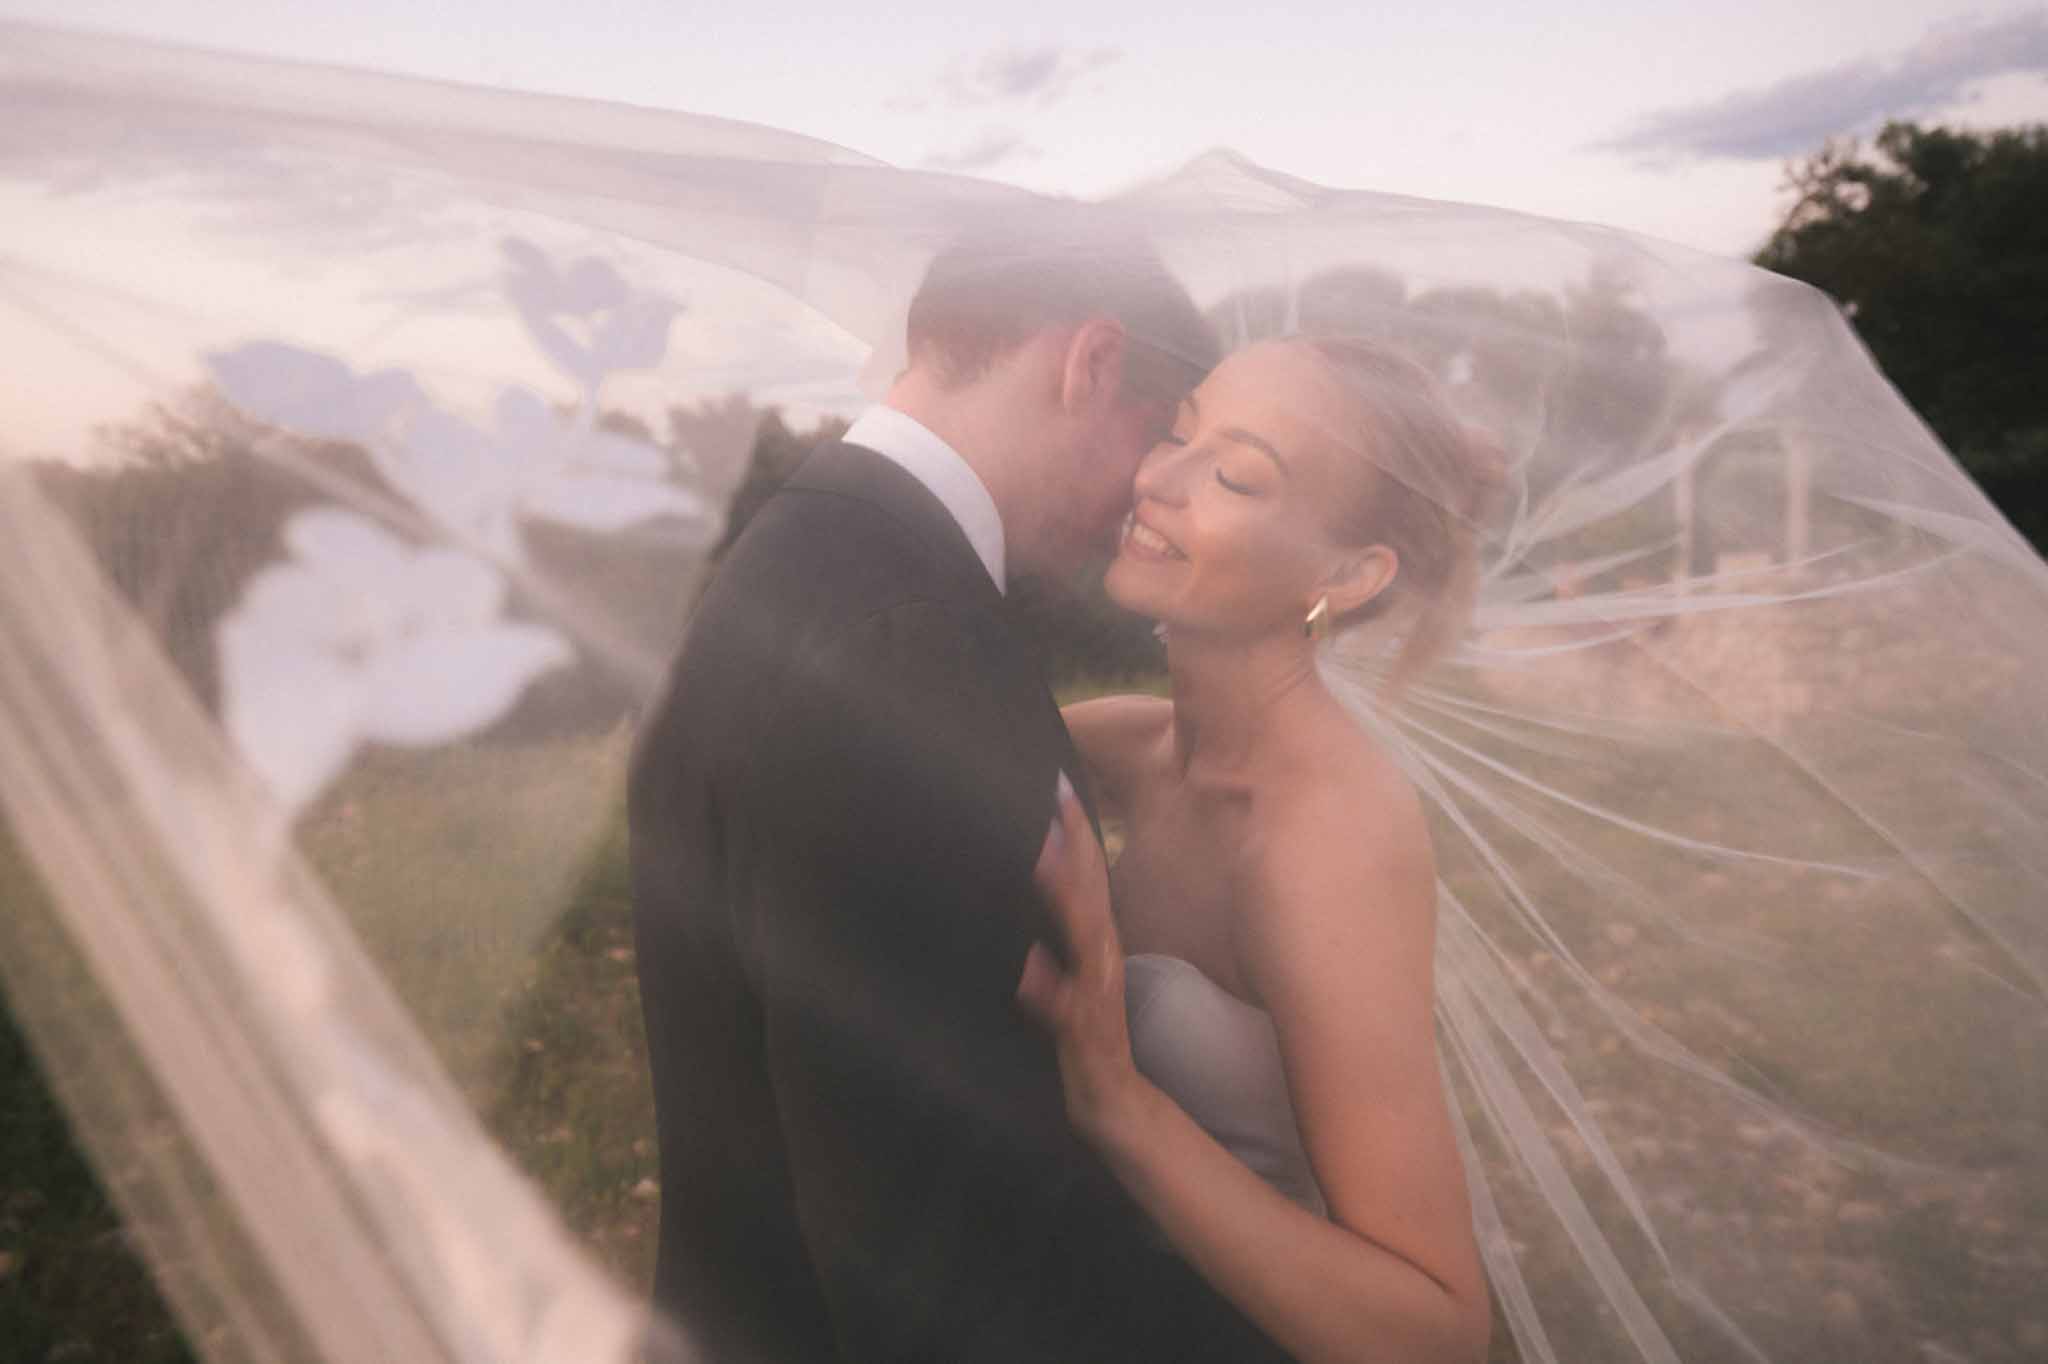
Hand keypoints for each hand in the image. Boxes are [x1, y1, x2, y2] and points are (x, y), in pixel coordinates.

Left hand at [1016, 778, 1141, 1142]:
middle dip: (1078, 846)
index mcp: (1097, 944)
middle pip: (1093, 894)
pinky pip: (1068, 1013)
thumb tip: (1030, 905)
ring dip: (1067, 899)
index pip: (1090, 877)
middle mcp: (1102, 962)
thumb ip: (1061, 941)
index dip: (1077, 831)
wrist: (1117, 1107)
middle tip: (1057, 796)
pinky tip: (1028, 972)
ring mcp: (1097, 998)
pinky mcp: (1088, 1037)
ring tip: (1042, 858)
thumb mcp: (1071, 978)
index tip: (1057, 783)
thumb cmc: (1089, 1038)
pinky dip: (1049, 991)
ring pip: (1086, 939)